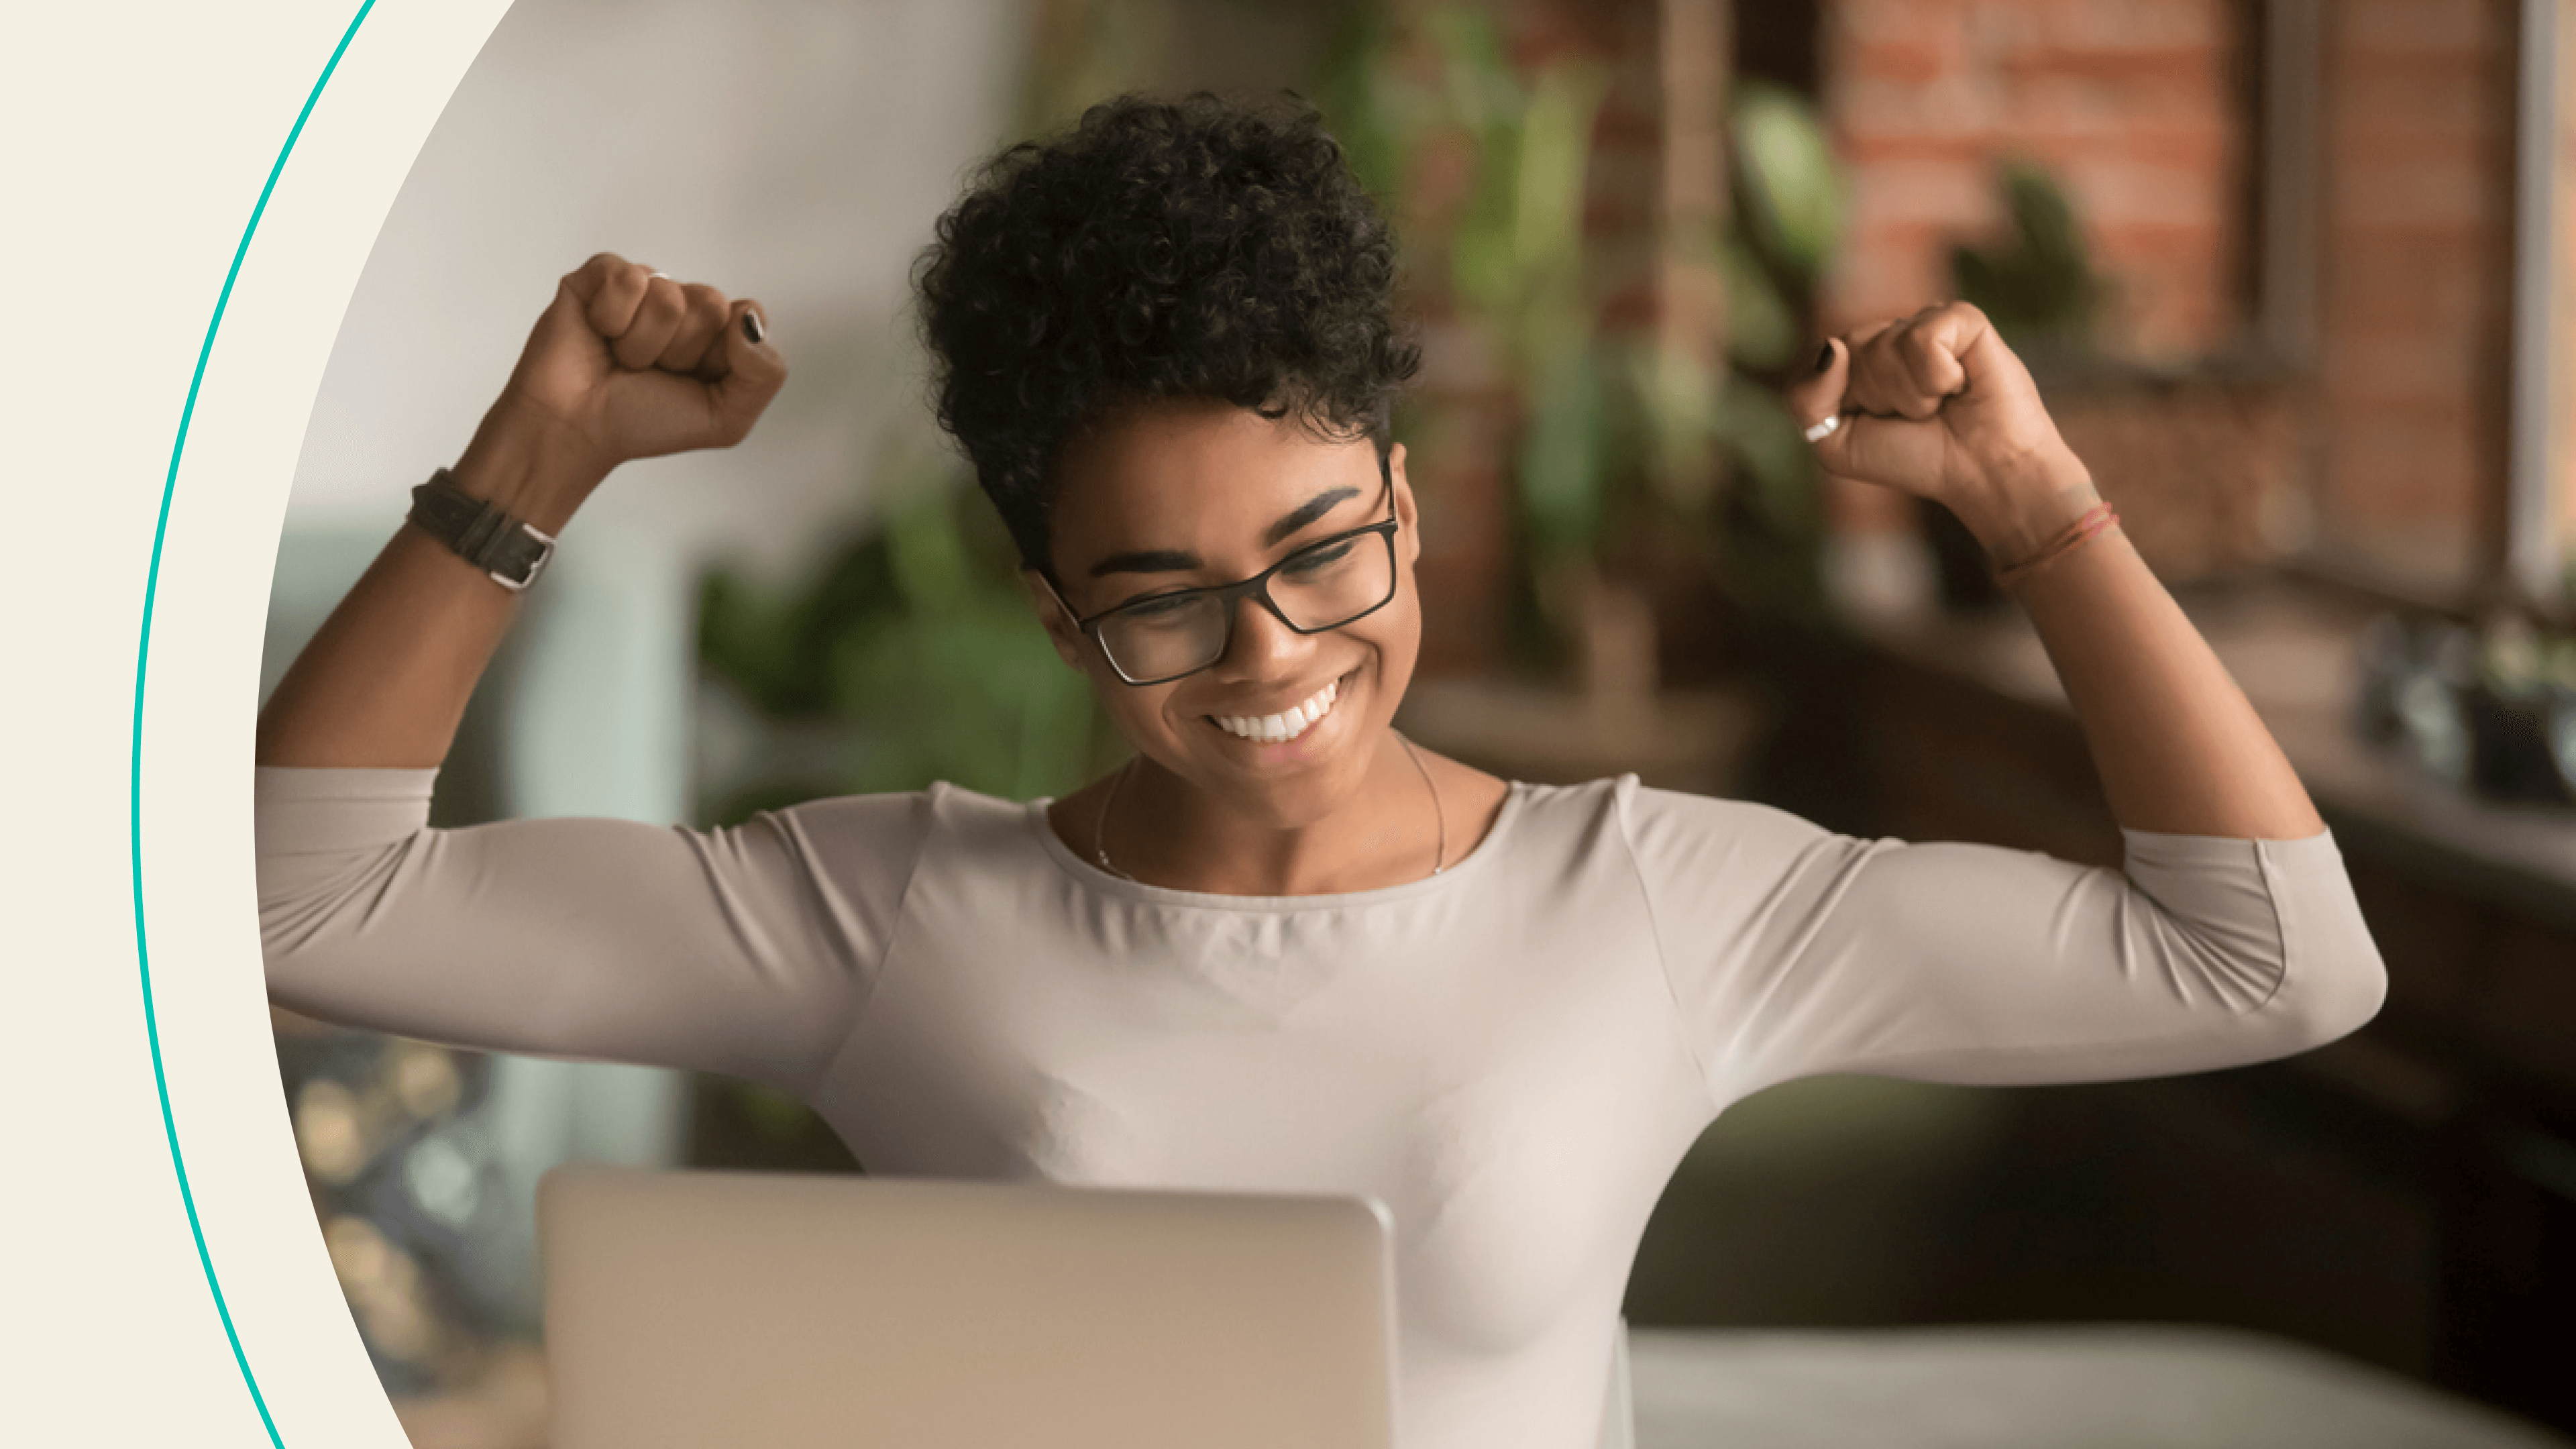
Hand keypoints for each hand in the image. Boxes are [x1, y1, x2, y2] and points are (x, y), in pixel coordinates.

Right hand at [455, 252, 787, 521]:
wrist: (576, 430)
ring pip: (668, 297)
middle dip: (681, 351)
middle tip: (650, 371)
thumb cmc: (644, 422)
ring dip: (643, 344)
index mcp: (716, 332)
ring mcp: (643, 286)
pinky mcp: (601, 274)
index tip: (691, 378)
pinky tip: (599, 335)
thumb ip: (765, 374)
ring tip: (621, 360)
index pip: (746, 314)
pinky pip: (629, 280)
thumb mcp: (727, 419)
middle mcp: (683, 303)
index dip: (721, 354)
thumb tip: (750, 318)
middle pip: (711, 303)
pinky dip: (613, 320)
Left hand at [1782, 301, 2093, 554]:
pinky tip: (1960, 385)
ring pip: (1886, 346)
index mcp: (1859, 357)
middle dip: (1879, 397)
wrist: (1980, 474)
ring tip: (1940, 403)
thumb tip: (1832, 346)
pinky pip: (1924, 338)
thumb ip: (1806, 398)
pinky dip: (1938, 377)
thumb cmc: (1914, 459)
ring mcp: (1928, 322)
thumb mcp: (1836, 445)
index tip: (1881, 421)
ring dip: (1911, 393)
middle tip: (1917, 415)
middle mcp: (1892, 333)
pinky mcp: (1963, 319)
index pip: (1822, 359)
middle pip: (1851, 349)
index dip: (1847, 400)